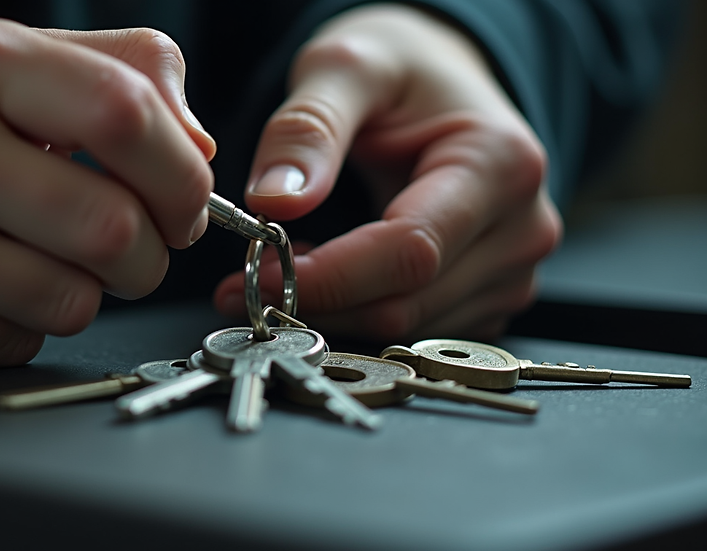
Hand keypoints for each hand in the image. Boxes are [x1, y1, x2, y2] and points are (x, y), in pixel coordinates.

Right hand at [0, 19, 214, 372]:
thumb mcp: (1, 61)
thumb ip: (118, 73)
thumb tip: (198, 148)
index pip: (123, 114)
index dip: (182, 172)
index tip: (184, 199)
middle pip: (113, 231)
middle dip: (148, 253)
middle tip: (129, 243)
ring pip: (72, 303)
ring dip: (85, 290)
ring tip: (42, 255)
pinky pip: (17, 342)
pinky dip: (24, 322)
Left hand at [214, 5, 561, 340]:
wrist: (443, 77)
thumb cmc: (405, 69)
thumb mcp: (347, 66)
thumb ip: (308, 127)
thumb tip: (275, 201)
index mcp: (500, 165)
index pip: (410, 252)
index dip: (330, 277)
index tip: (260, 273)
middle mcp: (520, 229)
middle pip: (408, 303)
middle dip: (319, 300)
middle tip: (249, 276)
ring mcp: (511, 271)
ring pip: (407, 329)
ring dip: (335, 312)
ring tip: (285, 265)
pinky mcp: (488, 297)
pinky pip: (416, 332)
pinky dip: (361, 314)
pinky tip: (329, 276)